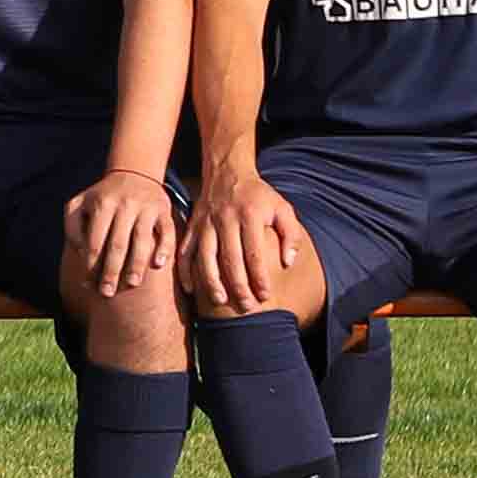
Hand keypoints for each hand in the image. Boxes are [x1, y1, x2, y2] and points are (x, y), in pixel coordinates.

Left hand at [66, 169, 176, 297]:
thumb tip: (81, 252)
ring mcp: (147, 208)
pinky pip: (167, 232)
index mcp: (102, 204)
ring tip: (131, 284)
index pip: (95, 240)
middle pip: (118, 243)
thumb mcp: (79, 204)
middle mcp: (125, 205)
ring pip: (142, 240)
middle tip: (107, 293)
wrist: (134, 173)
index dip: (91, 264)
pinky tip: (158, 265)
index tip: (88, 284)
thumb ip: (72, 226)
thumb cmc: (102, 196)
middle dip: (112, 271)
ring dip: (137, 264)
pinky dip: (164, 248)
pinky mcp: (164, 211)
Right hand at [184, 166, 305, 315]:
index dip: (259, 277)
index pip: (254, 252)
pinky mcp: (193, 225)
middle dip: (238, 285)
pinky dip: (185, 270)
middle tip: (246, 306)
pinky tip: (191, 288)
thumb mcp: (283, 208)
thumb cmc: (259, 195)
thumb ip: (291, 235)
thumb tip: (288, 263)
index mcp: (250, 215)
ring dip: (211, 280)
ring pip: (205, 256)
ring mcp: (206, 222)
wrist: (227, 171)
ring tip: (219, 300)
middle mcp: (226, 219)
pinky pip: (185, 249)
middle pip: (230, 258)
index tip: (265, 295)